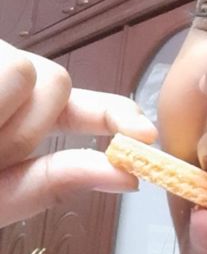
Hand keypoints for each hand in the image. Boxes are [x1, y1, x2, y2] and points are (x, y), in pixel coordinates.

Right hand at [0, 40, 157, 227]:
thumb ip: (52, 183)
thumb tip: (130, 177)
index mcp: (17, 118)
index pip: (81, 107)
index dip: (116, 114)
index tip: (144, 134)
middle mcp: (7, 86)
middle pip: (57, 82)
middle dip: (31, 125)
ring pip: (33, 74)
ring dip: (6, 117)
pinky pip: (14, 70)